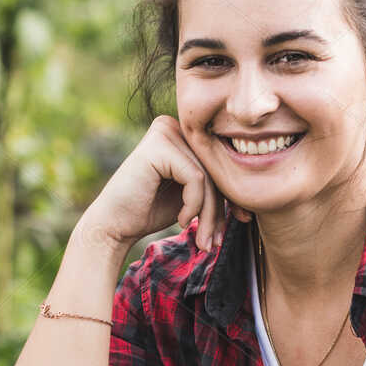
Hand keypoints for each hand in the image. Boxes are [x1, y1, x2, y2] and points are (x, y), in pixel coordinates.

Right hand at [79, 115, 233, 252]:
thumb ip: (213, 184)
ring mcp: (165, 131)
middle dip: (221, 209)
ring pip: (209, 176)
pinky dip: (194, 205)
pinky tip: (180, 220)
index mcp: (182, 133)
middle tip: (214, 240)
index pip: (219, 163)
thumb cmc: (149, 211)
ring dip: (209, 214)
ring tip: (202, 239)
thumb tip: (252, 189)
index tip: (241, 221)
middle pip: (215, 168)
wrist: (113, 226)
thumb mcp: (190, 195)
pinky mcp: (159, 145)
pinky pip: (196, 178)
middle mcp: (173, 125)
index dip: (233, 194)